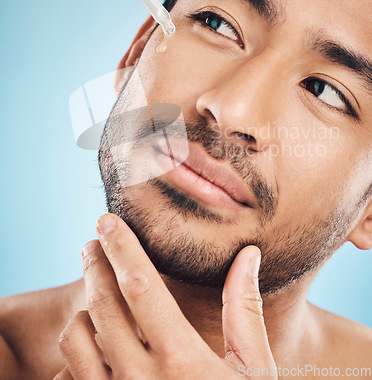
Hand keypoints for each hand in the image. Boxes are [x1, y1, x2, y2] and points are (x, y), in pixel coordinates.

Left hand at [55, 213, 276, 378]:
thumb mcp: (253, 370)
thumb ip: (245, 309)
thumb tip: (249, 255)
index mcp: (180, 358)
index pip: (141, 286)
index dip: (122, 248)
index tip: (107, 221)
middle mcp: (140, 379)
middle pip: (101, 303)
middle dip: (94, 263)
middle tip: (93, 242)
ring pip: (75, 337)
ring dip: (83, 307)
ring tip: (96, 294)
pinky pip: (66, 376)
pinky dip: (73, 351)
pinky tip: (92, 343)